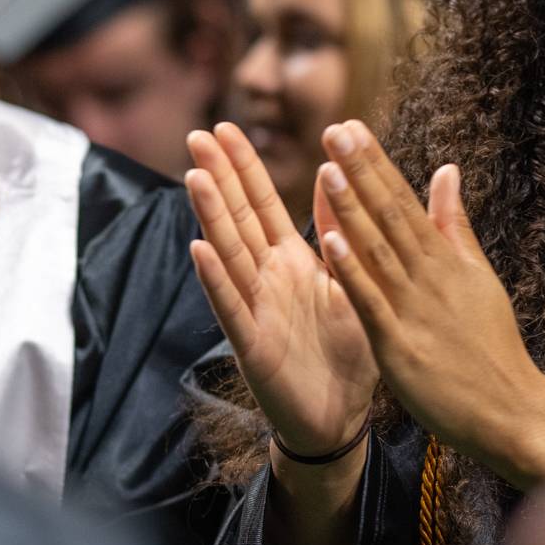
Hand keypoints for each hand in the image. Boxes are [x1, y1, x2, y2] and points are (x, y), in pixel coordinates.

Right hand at [183, 124, 375, 462]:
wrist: (341, 416)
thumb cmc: (346, 351)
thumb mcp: (349, 284)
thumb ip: (338, 237)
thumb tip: (334, 180)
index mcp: (292, 261)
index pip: (262, 203)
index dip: (244, 166)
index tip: (225, 127)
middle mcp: (267, 278)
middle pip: (238, 219)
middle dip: (219, 177)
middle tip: (197, 135)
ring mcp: (256, 309)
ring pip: (229, 255)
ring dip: (211, 217)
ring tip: (195, 177)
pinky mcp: (253, 345)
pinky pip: (232, 308)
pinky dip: (215, 280)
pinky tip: (198, 251)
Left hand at [312, 119, 544, 491]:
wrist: (511, 409)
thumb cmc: (491, 346)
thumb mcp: (478, 276)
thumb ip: (454, 225)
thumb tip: (447, 170)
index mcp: (444, 259)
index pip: (405, 201)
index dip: (376, 163)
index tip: (351, 127)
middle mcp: (429, 276)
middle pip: (390, 215)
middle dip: (361, 171)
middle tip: (335, 129)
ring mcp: (414, 309)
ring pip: (378, 251)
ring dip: (353, 210)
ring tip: (328, 170)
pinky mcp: (399, 345)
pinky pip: (371, 302)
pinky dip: (351, 271)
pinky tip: (330, 242)